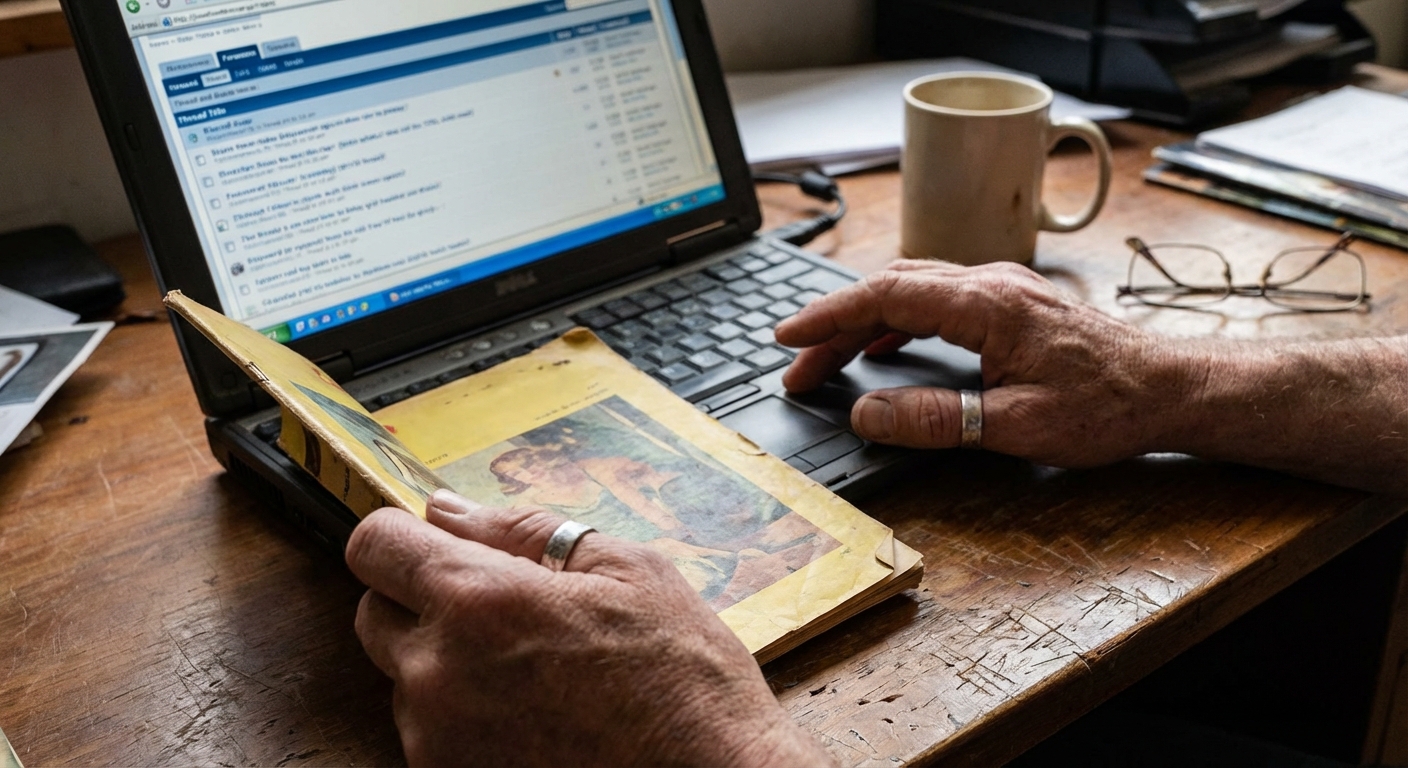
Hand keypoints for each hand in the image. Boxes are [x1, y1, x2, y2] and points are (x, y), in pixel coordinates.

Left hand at [345, 491, 832, 767]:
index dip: (400, 533)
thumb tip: (451, 511)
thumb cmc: (685, 684)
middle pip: (374, 613)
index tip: (430, 539)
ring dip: (447, 662)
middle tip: (500, 605)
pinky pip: (431, 734)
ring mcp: (438, 742)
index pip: (374, 545)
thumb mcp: (628, 571)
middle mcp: (439, 675)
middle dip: (422, 597)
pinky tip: (535, 713)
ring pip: (405, 678)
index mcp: (479, 603)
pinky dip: (465, 717)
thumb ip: (526, 530)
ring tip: (535, 670)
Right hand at [774, 260, 1193, 467]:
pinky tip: (886, 346)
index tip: (789, 339)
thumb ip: (934, 419)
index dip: (828, 317)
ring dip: (864, 321)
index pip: (885, 297)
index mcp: (986, 305)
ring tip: (829, 359)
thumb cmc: (1108, 406)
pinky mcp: (1011, 303)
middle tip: (798, 367)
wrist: (1170, 388)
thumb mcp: (1015, 426)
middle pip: (890, 289)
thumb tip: (867, 414)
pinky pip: (937, 298)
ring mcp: (1002, 288)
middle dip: (835, 325)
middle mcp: (991, 284)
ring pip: (911, 289)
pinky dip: (897, 319)